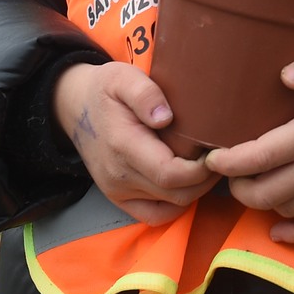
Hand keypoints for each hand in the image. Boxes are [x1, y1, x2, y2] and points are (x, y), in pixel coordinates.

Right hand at [53, 61, 215, 224]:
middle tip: (218, 155)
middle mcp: (119, 176)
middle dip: (205, 179)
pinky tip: (187, 182)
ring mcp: (117, 191)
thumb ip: (145, 93)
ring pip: (170, 205)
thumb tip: (165, 117)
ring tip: (206, 165)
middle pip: (176, 193)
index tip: (215, 149)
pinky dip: (176, 204)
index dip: (200, 169)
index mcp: (123, 145)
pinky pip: (155, 215)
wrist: (74, 108)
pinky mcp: (119, 198)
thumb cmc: (105, 89)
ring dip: (195, 190)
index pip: (169, 173)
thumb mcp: (123, 77)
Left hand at [202, 49, 293, 244]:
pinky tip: (278, 228)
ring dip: (262, 202)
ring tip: (253, 184)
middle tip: (230, 170)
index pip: (260, 157)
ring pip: (285, 210)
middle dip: (238, 186)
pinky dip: (293, 234)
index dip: (229, 162)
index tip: (212, 156)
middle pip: (265, 192)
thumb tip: (283, 76)